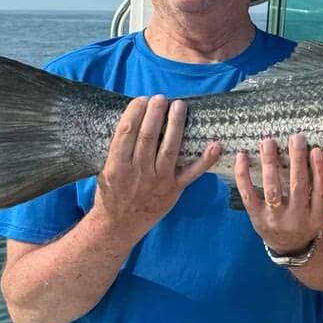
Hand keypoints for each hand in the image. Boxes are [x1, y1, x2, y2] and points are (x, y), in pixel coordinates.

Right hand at [94, 95, 220, 235]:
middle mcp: (138, 172)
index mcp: (117, 166)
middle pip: (148, 137)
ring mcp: (158, 181)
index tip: (141, 100)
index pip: (126, 132)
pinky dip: (206, 159)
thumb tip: (133, 120)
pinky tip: (215, 145)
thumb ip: (119, 150)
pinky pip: (192, 172)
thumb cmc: (113, 193)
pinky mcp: (174, 188)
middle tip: (161, 98)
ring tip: (179, 106)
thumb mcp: (106, 171)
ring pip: (170, 148)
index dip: (135, 113)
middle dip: (155, 113)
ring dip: (176, 125)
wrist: (120, 225)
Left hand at [235, 134, 322, 254]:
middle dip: (297, 160)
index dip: (319, 170)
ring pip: (273, 189)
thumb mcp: (321, 211)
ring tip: (268, 142)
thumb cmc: (306, 220)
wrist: (289, 247)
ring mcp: (274, 219)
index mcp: (317, 217)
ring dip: (270, 164)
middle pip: (298, 187)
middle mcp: (297, 220)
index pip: (321, 191)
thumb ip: (322, 188)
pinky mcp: (256, 217)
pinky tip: (242, 157)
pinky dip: (243, 175)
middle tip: (296, 138)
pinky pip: (248, 194)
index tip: (316, 149)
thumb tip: (320, 153)